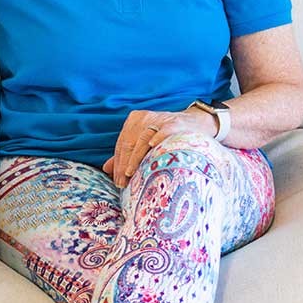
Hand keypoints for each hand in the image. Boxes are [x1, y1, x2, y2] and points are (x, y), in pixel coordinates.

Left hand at [102, 107, 216, 186]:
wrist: (195, 124)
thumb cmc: (167, 137)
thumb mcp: (144, 142)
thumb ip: (126, 154)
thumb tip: (107, 168)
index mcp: (134, 121)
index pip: (121, 144)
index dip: (118, 163)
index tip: (117, 180)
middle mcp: (144, 118)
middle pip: (128, 143)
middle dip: (124, 165)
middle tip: (122, 183)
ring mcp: (158, 120)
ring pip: (141, 140)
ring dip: (135, 159)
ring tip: (131, 174)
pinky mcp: (173, 123)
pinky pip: (163, 132)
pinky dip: (157, 140)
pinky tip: (152, 149)